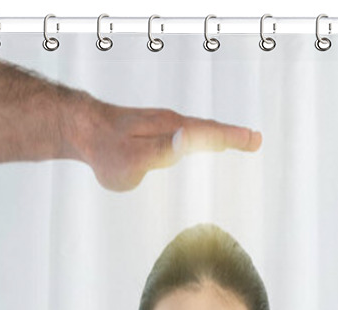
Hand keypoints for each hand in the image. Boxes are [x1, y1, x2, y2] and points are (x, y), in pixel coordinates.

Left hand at [65, 95, 262, 191]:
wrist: (81, 130)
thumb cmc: (106, 150)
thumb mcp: (133, 157)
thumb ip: (161, 150)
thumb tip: (187, 140)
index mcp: (171, 131)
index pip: (208, 134)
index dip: (232, 138)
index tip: (254, 140)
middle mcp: (171, 125)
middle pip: (209, 129)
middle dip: (234, 135)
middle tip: (256, 140)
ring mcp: (163, 128)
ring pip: (199, 131)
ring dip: (221, 135)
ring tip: (240, 140)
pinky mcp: (155, 133)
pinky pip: (188, 135)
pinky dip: (204, 138)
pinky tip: (204, 144)